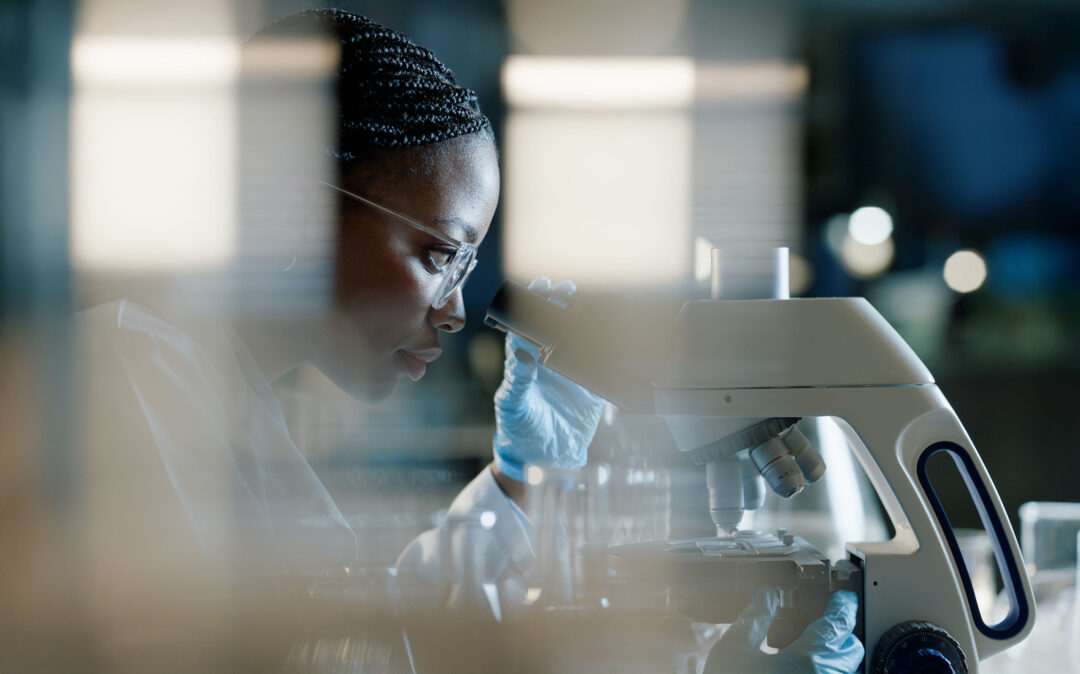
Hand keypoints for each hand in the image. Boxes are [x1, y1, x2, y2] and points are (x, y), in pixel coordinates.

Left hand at [492, 278, 604, 482]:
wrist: (545, 458)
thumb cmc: (519, 430)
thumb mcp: (514, 406)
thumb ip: (517, 381)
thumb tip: (520, 355)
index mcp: (525, 363)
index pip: (528, 326)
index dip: (533, 304)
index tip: (541, 286)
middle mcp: (546, 363)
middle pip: (553, 326)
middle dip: (560, 303)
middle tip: (568, 286)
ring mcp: (568, 373)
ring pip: (575, 338)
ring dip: (581, 319)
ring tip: (589, 298)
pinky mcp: (588, 386)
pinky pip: (597, 362)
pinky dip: (604, 346)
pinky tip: (612, 329)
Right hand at [706, 588, 863, 673]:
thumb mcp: (733, 649)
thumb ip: (754, 618)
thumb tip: (767, 595)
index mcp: (804, 660)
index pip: (837, 623)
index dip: (844, 606)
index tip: (844, 599)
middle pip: (851, 650)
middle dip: (842, 635)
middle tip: (825, 627)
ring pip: (846, 671)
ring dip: (835, 659)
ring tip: (812, 654)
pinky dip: (826, 672)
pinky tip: (805, 672)